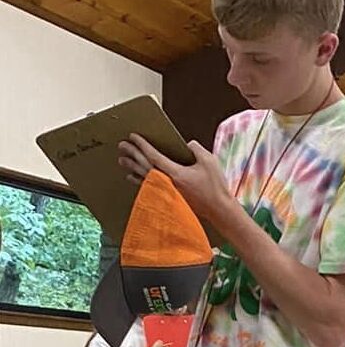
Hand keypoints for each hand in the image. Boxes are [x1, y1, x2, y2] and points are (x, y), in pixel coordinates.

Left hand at [118, 134, 234, 228]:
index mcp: (176, 173)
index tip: (134, 137)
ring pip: (144, 177)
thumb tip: (186, 145)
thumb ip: (195, 148)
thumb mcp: (209, 161)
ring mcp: (167, 192)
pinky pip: (148, 187)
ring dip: (132, 167)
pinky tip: (132, 177)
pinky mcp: (169, 198)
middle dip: (132, 154)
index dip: (142, 145)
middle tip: (122, 145)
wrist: (219, 210)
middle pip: (144, 166)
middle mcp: (167, 183)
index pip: (154, 156)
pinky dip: (138, 180)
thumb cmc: (215, 188)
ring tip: (122, 159)